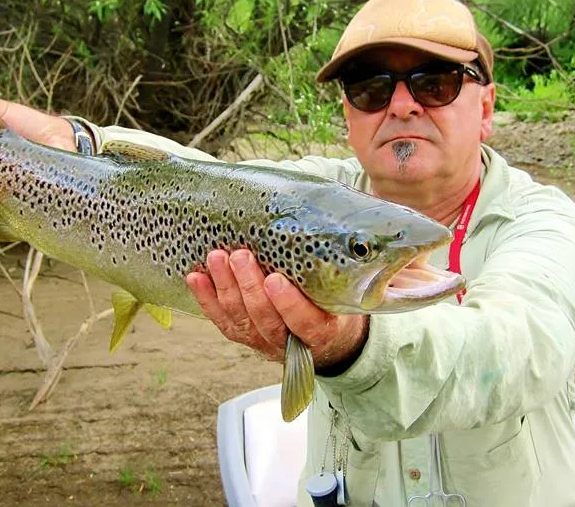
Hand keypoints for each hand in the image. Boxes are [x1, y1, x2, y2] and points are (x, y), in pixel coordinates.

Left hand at [186, 249, 368, 368]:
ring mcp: (264, 340)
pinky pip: (222, 321)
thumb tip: (379, 232)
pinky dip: (206, 299)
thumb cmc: (337, 305)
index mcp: (323, 332)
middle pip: (265, 319)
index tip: (276, 280)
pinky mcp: (245, 335)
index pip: (304, 323)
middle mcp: (290, 342)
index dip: (288, 304)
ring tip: (216, 258)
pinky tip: (195, 277)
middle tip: (240, 255)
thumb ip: (350, 271)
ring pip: (240, 319)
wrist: (328, 341)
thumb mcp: (350, 294)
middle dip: (249, 286)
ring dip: (224, 288)